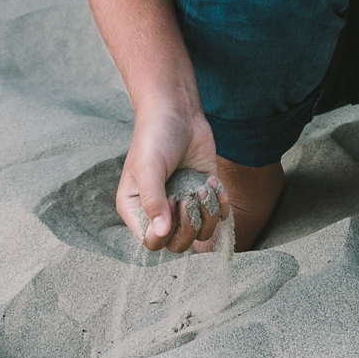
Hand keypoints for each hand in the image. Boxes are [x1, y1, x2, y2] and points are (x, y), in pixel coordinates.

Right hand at [116, 103, 224, 252]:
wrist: (178, 112)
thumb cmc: (155, 137)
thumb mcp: (148, 167)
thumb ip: (153, 200)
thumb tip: (161, 232)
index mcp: (137, 210)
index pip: (151, 243)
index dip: (165, 233)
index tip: (172, 203)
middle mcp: (160, 212)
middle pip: (178, 245)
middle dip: (190, 226)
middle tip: (191, 198)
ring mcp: (184, 205)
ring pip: (201, 234)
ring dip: (208, 215)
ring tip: (204, 188)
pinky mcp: (204, 196)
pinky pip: (218, 217)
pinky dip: (221, 204)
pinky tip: (212, 182)